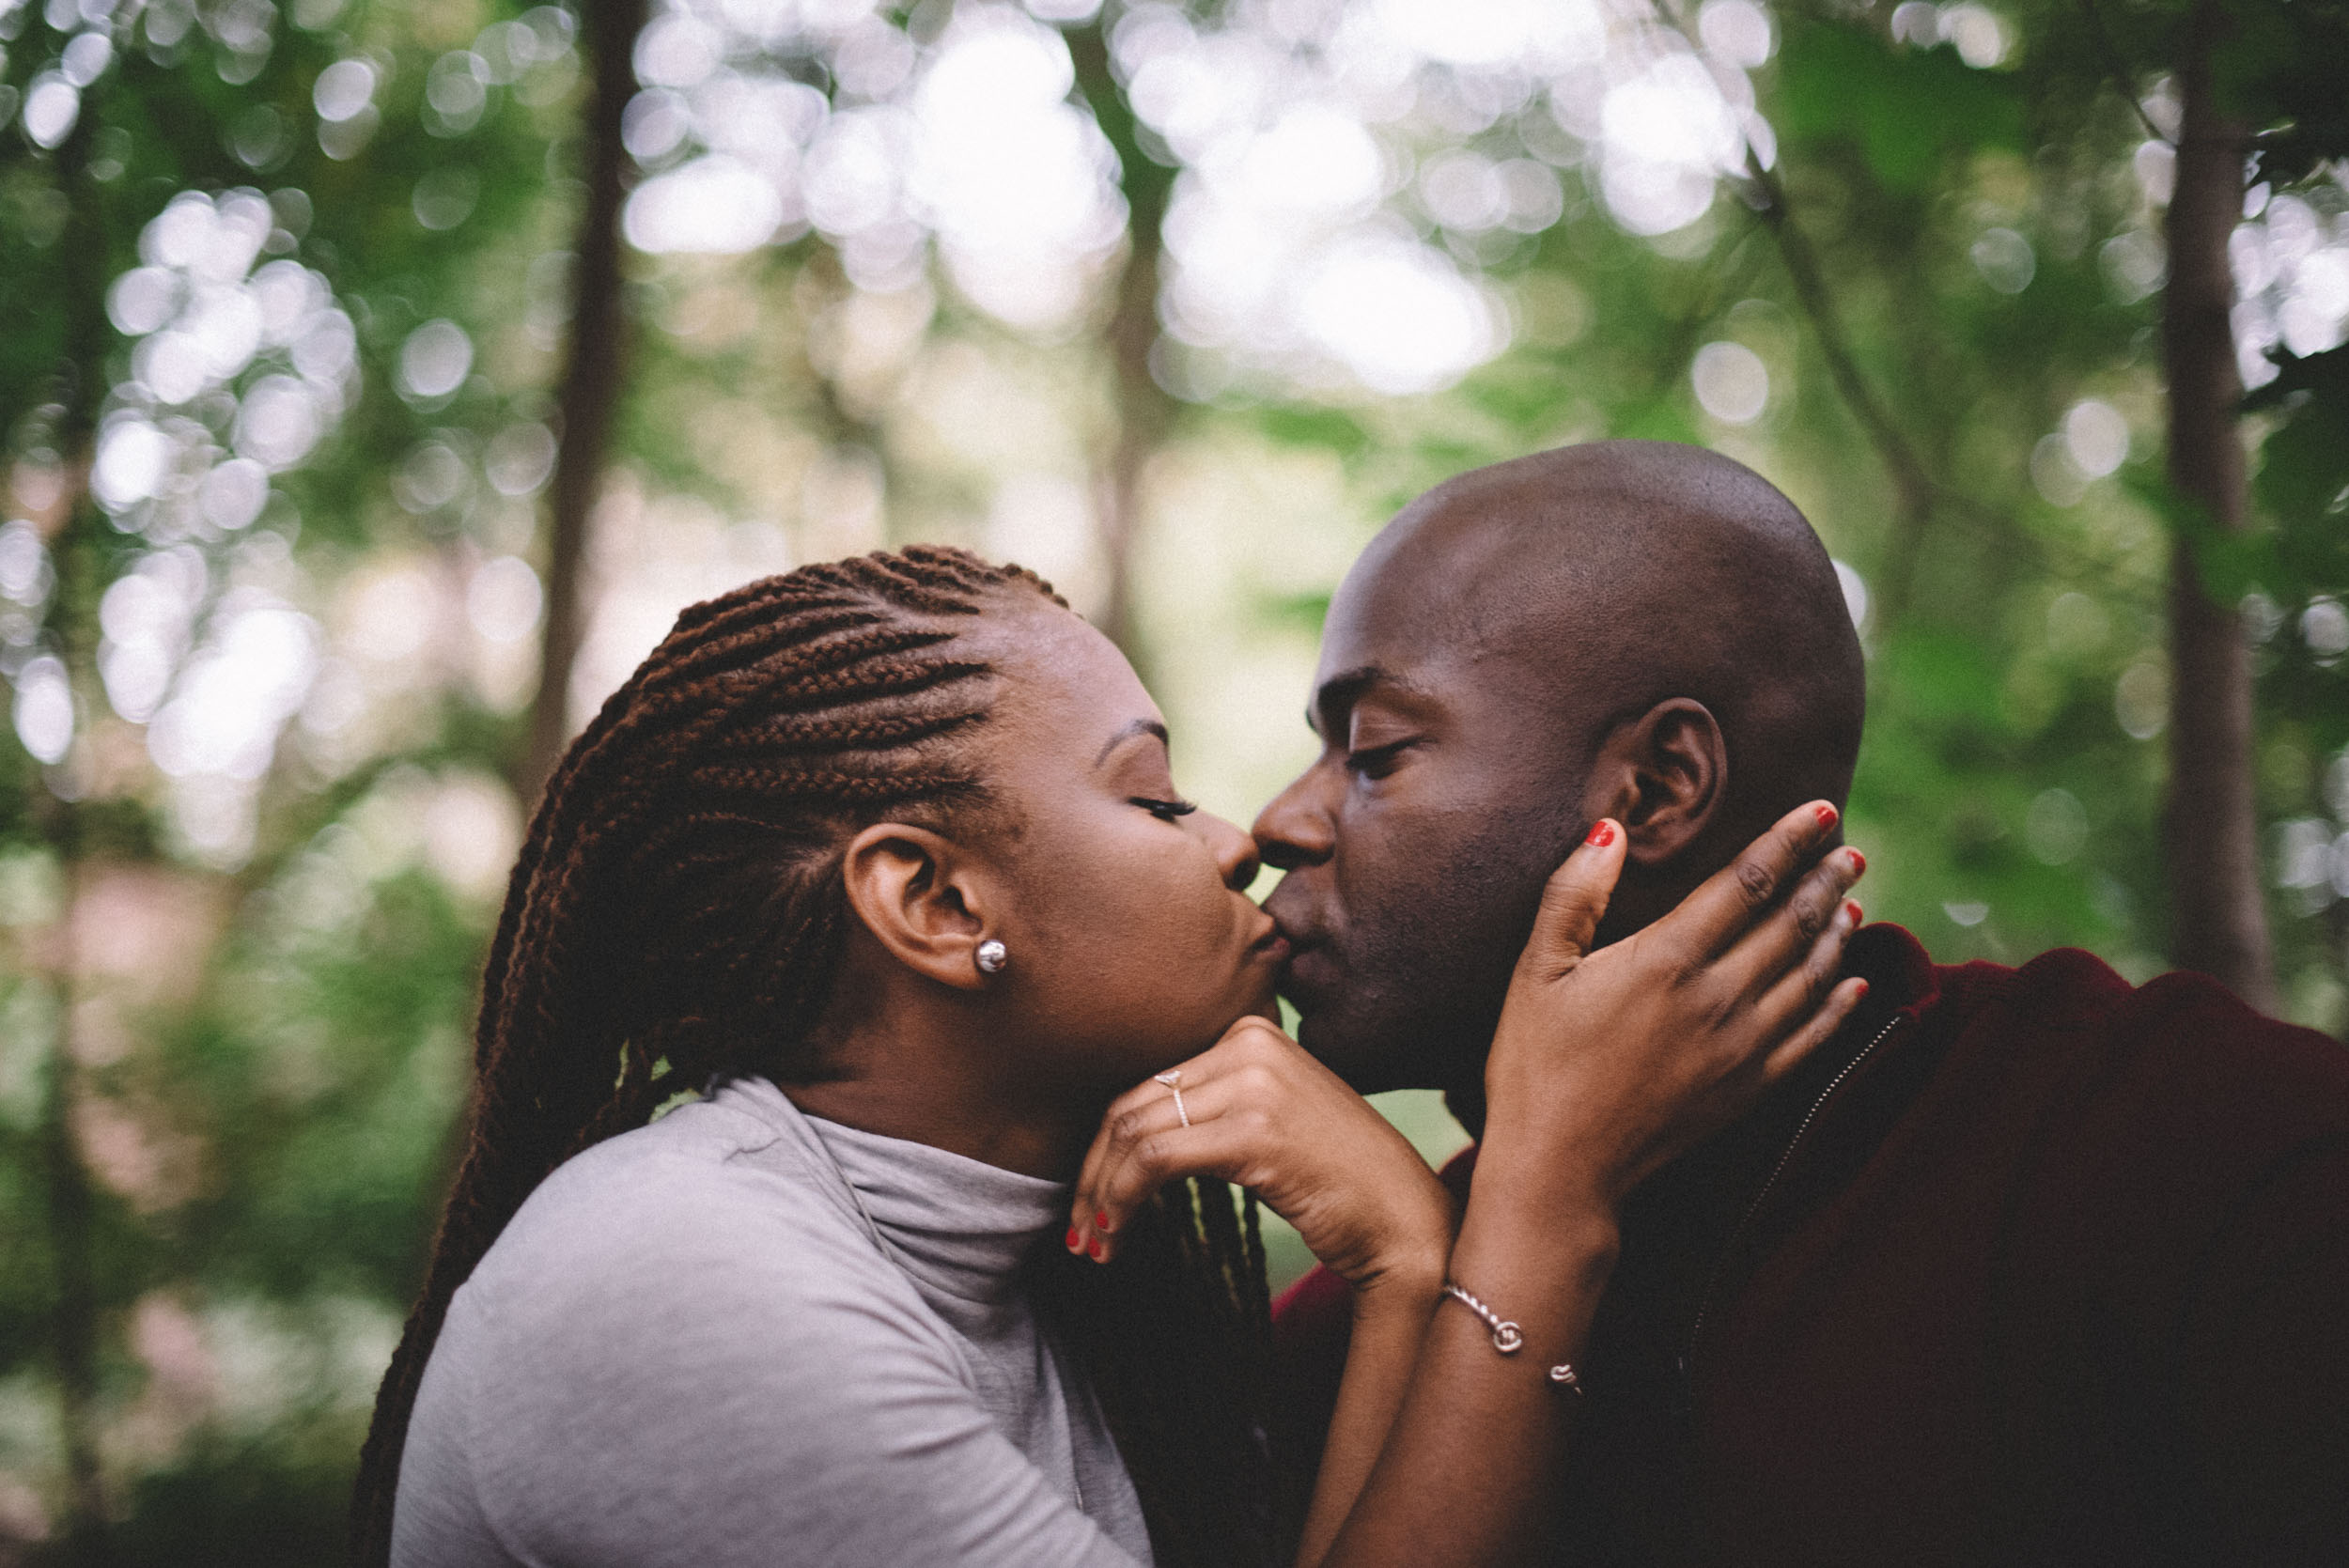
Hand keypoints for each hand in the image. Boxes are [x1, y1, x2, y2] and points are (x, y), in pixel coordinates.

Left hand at [1068, 1017, 1454, 1297]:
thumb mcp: (1271, 1122)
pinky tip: (1116, 1236)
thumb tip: (1130, 1142)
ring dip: (1101, 1195)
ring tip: (1094, 1242)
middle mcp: (1252, 1044)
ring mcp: (1256, 1084)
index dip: (1107, 1144)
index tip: (1092, 1196)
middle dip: (1095, 1171)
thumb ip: (1214, 1110)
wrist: (1406, 1221)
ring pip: (1136, 1132)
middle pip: (1134, 1103)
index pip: (1151, 1083)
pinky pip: (1157, 1160)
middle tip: (1080, 1228)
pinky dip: (1122, 1201)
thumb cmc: (1341, 1183)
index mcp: (1254, 1033)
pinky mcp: (1256, 1131)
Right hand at [1480, 800, 1868, 1208]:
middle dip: (1823, 879)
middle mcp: (1717, 998)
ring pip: (1810, 976)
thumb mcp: (1535, 970)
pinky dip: (1839, 1005)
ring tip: (1851, 897)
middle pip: (1791, 924)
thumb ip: (1575, 894)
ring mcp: (1741, 1048)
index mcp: (1666, 959)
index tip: (1819, 812)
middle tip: (1849, 849)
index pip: (1747, 883)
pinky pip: (1812, 1038)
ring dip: (1834, 932)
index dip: (1786, 842)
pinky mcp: (1748, 1090)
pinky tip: (1853, 983)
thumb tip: (1611, 829)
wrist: (1558, 1170)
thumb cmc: (1534, 1065)